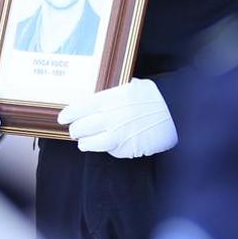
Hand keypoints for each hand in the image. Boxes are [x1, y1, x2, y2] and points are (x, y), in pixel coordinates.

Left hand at [58, 79, 177, 158]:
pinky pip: (107, 151)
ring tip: (84, 141)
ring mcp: (115, 135)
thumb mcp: (131, 88)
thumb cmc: (154, 98)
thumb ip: (113, 95)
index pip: (78, 109)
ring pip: (88, 143)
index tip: (62, 118)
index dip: (68, 115)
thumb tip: (99, 100)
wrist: (175, 113)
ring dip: (85, 142)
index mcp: (107, 100)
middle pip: (79, 128)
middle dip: (76, 130)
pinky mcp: (124, 149)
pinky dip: (104, 148)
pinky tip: (107, 144)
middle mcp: (108, 118)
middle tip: (76, 130)